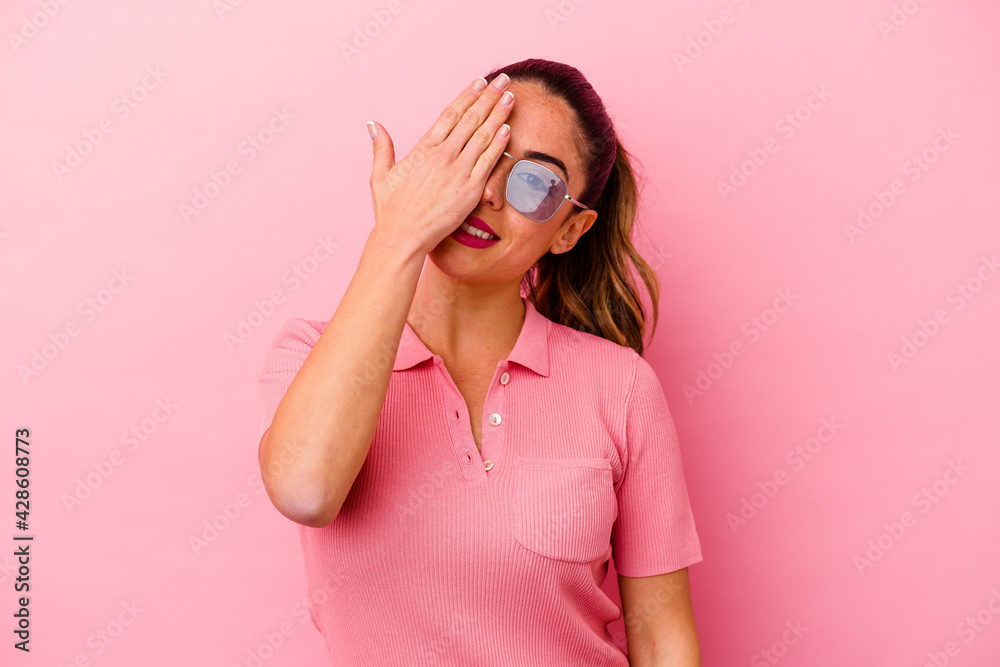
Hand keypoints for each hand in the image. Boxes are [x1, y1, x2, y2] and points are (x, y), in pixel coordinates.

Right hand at [368, 73, 514, 256]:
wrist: (402, 237)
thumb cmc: (391, 210)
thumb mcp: (380, 176)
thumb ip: (381, 148)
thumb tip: (372, 124)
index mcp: (424, 149)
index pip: (450, 114)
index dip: (467, 96)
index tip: (480, 82)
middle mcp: (443, 156)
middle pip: (471, 119)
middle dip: (489, 97)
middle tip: (504, 79)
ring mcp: (458, 172)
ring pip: (482, 136)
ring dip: (498, 114)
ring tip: (511, 97)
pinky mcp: (470, 190)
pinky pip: (488, 162)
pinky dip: (499, 144)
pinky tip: (508, 129)